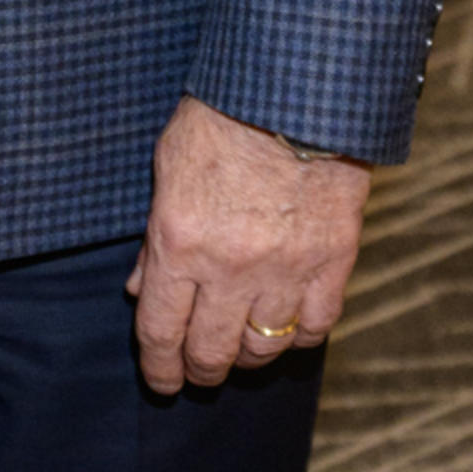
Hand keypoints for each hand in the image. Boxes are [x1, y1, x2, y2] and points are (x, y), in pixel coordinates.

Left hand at [125, 97, 371, 396]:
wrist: (297, 90)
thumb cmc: (222, 118)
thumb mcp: (168, 168)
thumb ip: (153, 236)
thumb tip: (139, 288)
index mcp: (179, 241)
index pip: (161, 330)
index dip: (159, 367)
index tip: (162, 382)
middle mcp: (230, 267)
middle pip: (211, 352)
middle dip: (199, 371)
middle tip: (198, 372)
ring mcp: (285, 268)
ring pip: (264, 348)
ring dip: (247, 358)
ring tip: (239, 352)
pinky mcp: (333, 262)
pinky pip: (315, 327)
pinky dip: (299, 337)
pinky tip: (286, 329)